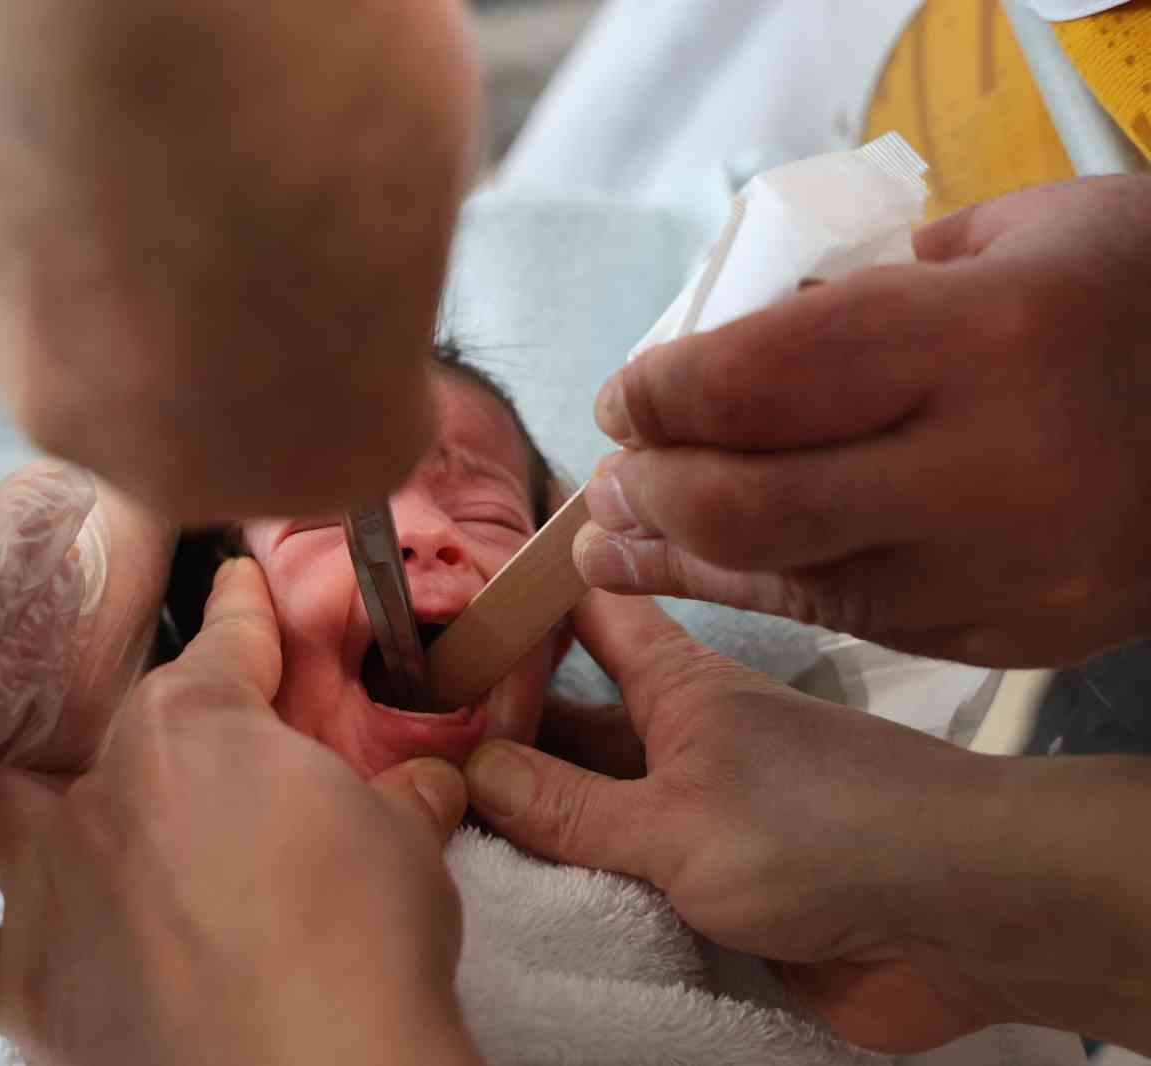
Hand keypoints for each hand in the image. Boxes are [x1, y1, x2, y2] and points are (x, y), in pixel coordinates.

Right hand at [0, 0, 479, 520]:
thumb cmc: (300, 62)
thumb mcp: (426, 165)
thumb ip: (390, 259)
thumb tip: (360, 242)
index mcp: (324, 452)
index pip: (364, 442)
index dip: (374, 361)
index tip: (364, 291)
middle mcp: (176, 465)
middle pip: (226, 425)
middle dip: (251, 344)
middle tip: (260, 221)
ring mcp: (52, 391)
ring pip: (120, 368)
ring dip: (146, 298)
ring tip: (165, 171)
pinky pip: (38, 297)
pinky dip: (67, 246)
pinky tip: (94, 152)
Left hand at [0, 559, 480, 1065]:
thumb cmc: (364, 937)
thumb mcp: (404, 845)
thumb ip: (399, 800)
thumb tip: (426, 784)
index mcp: (197, 729)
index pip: (224, 644)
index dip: (238, 612)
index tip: (237, 587)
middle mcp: (106, 788)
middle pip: (100, 722)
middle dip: (129, 716)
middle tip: (170, 738)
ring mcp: (56, 883)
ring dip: (8, 798)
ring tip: (30, 802)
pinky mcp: (28, 984)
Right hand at [465, 591, 1013, 1052]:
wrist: (960, 918)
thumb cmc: (827, 831)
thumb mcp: (676, 819)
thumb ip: (569, 807)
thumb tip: (469, 770)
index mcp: (678, 690)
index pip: (585, 618)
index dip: (518, 600)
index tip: (440, 605)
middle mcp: (681, 743)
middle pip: (568, 725)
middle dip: (494, 732)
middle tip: (402, 749)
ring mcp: (698, 816)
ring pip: (588, 807)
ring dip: (528, 821)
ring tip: (429, 828)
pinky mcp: (715, 889)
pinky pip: (622, 881)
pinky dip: (572, 888)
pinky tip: (509, 902)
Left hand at [575, 175, 1150, 665]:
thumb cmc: (1127, 295)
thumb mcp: (1002, 239)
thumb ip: (855, 296)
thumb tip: (717, 359)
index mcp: (989, 336)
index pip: (762, 380)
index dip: (662, 395)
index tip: (623, 397)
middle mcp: (997, 468)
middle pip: (755, 506)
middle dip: (653, 493)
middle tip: (612, 473)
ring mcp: (1008, 571)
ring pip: (794, 581)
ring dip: (683, 556)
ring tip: (619, 531)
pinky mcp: (1015, 637)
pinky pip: (854, 620)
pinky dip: (765, 589)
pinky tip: (696, 570)